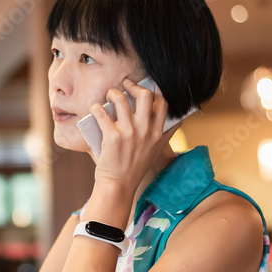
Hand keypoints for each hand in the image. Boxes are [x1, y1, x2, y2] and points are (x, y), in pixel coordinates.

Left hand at [90, 78, 175, 193]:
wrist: (118, 185)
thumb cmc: (134, 168)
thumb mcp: (155, 151)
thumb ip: (164, 135)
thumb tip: (176, 120)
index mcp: (158, 133)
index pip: (162, 103)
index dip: (154, 90)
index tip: (146, 87)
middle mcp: (146, 131)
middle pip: (145, 95)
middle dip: (134, 86)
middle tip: (126, 85)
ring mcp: (129, 133)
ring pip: (120, 99)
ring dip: (113, 93)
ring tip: (109, 96)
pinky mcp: (112, 137)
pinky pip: (101, 112)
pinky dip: (96, 108)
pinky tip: (95, 109)